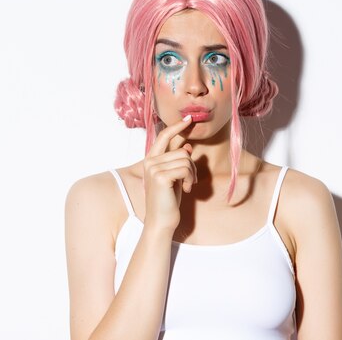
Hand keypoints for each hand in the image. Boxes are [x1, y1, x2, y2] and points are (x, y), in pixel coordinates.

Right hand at [142, 115, 197, 232]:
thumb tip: (187, 146)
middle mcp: (150, 161)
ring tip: (187, 186)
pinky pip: (185, 168)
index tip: (188, 119)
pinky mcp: (160, 176)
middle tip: (190, 181)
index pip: (163, 136)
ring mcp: (153, 168)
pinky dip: (190, 179)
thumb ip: (178, 161)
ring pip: (185, 160)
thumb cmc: (168, 200)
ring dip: (192, 174)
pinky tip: (186, 190)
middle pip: (181, 151)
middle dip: (192, 166)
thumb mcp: (175, 177)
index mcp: (151, 160)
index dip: (176, 126)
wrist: (161, 221)